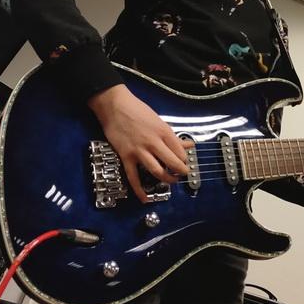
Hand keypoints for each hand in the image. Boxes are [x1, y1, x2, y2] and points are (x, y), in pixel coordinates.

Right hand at [88, 84, 193, 202]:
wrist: (114, 106)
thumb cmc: (137, 110)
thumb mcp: (160, 121)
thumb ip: (173, 136)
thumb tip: (189, 145)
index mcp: (164, 132)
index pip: (181, 152)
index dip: (185, 160)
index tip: (185, 163)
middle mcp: (154, 143)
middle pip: (173, 163)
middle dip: (180, 172)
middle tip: (182, 175)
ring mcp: (139, 151)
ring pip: (157, 171)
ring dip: (167, 179)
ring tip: (171, 181)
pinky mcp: (126, 156)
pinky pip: (133, 177)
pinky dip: (139, 190)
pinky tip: (145, 198)